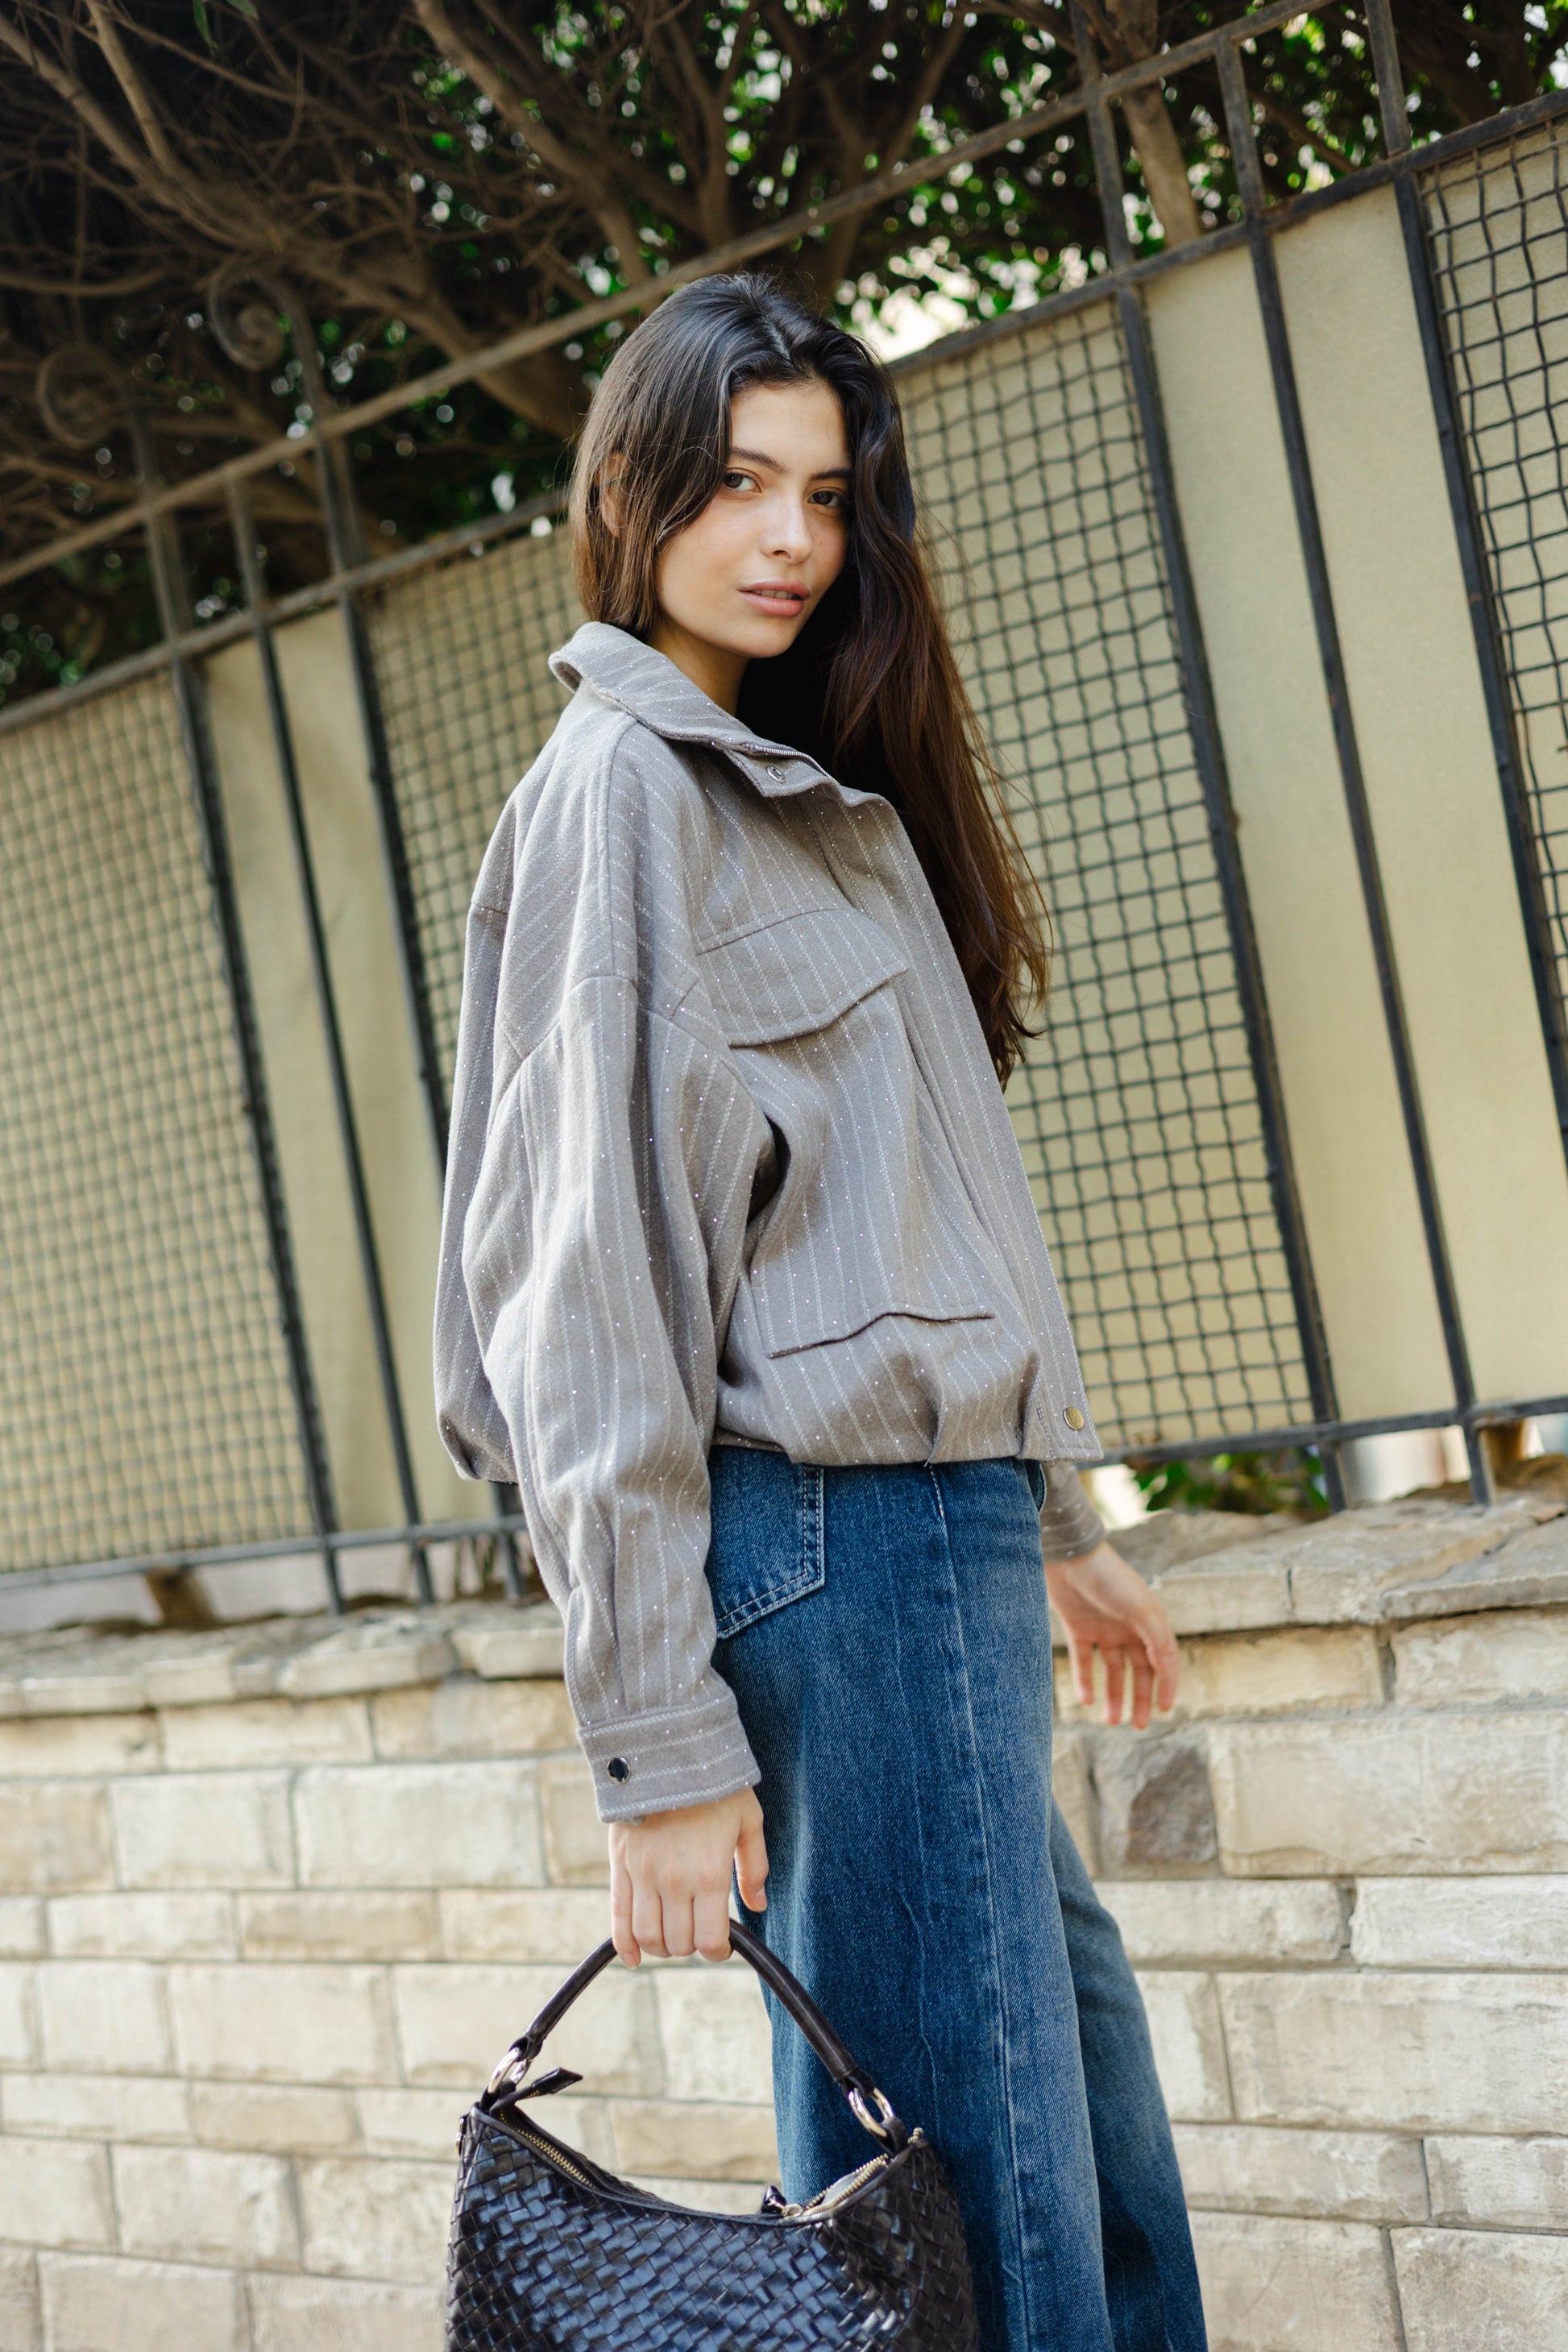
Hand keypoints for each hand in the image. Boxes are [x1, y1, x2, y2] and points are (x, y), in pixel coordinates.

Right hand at [608, 1788, 768, 1967]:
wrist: (667, 1751)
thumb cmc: (715, 1785)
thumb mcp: (748, 1821)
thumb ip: (754, 1867)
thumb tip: (758, 1905)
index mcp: (710, 1873)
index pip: (711, 1940)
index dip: (719, 1951)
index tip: (723, 1943)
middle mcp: (674, 1881)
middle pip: (679, 1942)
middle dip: (692, 1945)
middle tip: (699, 1929)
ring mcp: (643, 1875)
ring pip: (648, 1936)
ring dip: (662, 1946)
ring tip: (673, 1935)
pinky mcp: (619, 1866)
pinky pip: (617, 1917)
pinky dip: (623, 1945)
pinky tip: (632, 1958)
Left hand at [1044, 1541, 1178, 1729]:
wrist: (1069, 1554)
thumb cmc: (1109, 1577)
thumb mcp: (1141, 1608)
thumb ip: (1157, 1638)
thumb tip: (1167, 1670)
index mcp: (1149, 1621)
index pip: (1163, 1660)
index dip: (1166, 1685)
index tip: (1164, 1710)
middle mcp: (1128, 1627)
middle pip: (1139, 1670)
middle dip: (1140, 1698)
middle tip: (1139, 1726)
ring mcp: (1103, 1628)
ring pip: (1112, 1670)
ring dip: (1113, 1695)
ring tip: (1111, 1721)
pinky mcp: (1077, 1627)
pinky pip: (1083, 1660)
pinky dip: (1085, 1681)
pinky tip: (1087, 1701)